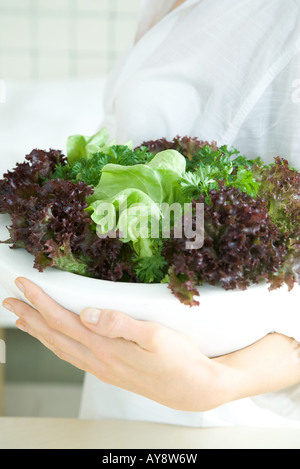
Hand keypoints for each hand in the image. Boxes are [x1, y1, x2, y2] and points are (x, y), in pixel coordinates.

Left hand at [2, 277, 223, 411]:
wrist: (195, 389)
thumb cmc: (180, 361)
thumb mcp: (156, 337)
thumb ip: (120, 324)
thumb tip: (87, 314)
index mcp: (105, 348)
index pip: (62, 321)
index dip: (40, 302)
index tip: (23, 284)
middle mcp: (98, 361)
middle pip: (54, 336)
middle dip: (28, 317)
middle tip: (9, 301)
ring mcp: (103, 369)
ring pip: (61, 349)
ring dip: (39, 333)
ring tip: (24, 321)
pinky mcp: (111, 372)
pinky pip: (73, 357)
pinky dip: (57, 345)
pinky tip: (57, 342)